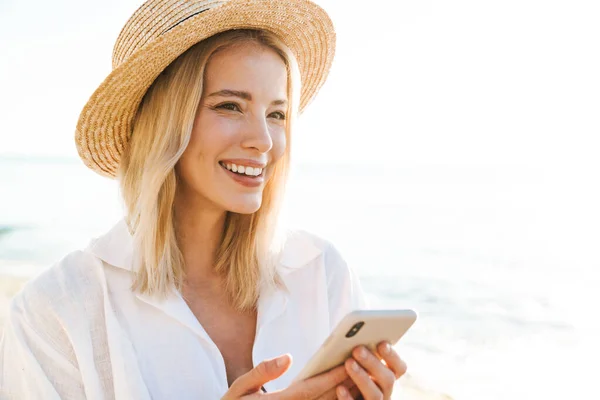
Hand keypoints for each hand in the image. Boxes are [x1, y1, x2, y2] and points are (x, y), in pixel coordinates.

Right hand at [222, 354, 351, 399]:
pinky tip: (345, 393)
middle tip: (366, 367)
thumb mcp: (240, 388)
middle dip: (345, 383)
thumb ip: (262, 371)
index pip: (311, 388)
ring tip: (362, 378)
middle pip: (324, 399)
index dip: (332, 376)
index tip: (349, 364)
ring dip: (344, 394)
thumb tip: (288, 358)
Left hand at [335, 342, 406, 399]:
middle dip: (373, 363)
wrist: (332, 397)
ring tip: (349, 363)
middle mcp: (384, 393)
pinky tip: (340, 388)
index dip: (393, 357)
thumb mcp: (358, 366)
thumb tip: (359, 340)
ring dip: (362, 378)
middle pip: (388, 380)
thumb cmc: (345, 378)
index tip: (382, 343)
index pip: (399, 368)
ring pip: (375, 394)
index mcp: (386, 379)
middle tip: (358, 350)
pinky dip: (349, 398)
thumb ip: (363, 356)